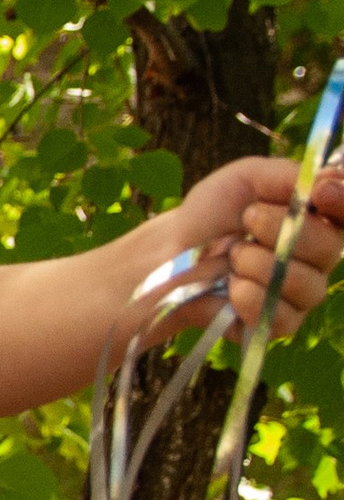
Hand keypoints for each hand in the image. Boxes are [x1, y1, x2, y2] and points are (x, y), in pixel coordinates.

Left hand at [164, 153, 343, 333]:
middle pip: (329, 249)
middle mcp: (316, 259)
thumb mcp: (245, 179)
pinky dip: (249, 297)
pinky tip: (231, 286)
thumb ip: (287, 175)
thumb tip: (328, 178)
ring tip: (232, 256)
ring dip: (259, 264)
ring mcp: (300, 295)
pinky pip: (282, 317)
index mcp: (316, 221)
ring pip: (305, 285)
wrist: (173, 253)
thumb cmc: (211, 214)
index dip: (340, 203)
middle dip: (281, 230)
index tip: (319, 193)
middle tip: (248, 218)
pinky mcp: (278, 324)